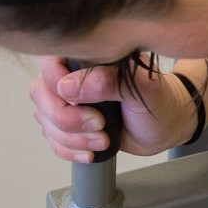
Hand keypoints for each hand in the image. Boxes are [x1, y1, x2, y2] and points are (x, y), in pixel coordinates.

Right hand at [29, 56, 198, 161]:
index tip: (88, 103)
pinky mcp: (69, 123)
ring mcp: (67, 100)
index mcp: (90, 56)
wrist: (167, 126)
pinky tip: (90, 152)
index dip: (60, 86)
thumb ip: (110, 82)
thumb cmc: (161, 101)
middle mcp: (72, 74)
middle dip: (67, 118)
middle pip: (40, 94)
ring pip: (45, 120)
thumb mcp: (144, 89)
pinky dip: (68, 150)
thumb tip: (67, 86)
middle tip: (99, 125)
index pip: (50, 63)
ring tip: (103, 140)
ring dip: (71, 138)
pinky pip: (51, 139)